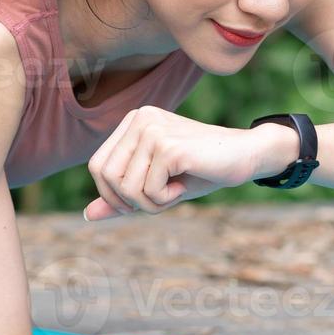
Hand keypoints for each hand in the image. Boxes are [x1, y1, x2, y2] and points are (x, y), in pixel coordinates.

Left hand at [82, 106, 272, 221]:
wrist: (245, 157)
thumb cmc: (200, 171)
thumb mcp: (155, 186)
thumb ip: (121, 197)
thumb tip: (88, 215)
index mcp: (133, 121)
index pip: (97, 165)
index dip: (111, 193)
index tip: (139, 201)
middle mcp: (140, 119)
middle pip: (105, 176)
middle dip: (128, 200)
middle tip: (158, 199)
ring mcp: (153, 130)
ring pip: (126, 187)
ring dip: (150, 203)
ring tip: (175, 191)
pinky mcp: (168, 147)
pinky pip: (148, 191)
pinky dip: (165, 200)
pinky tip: (184, 185)